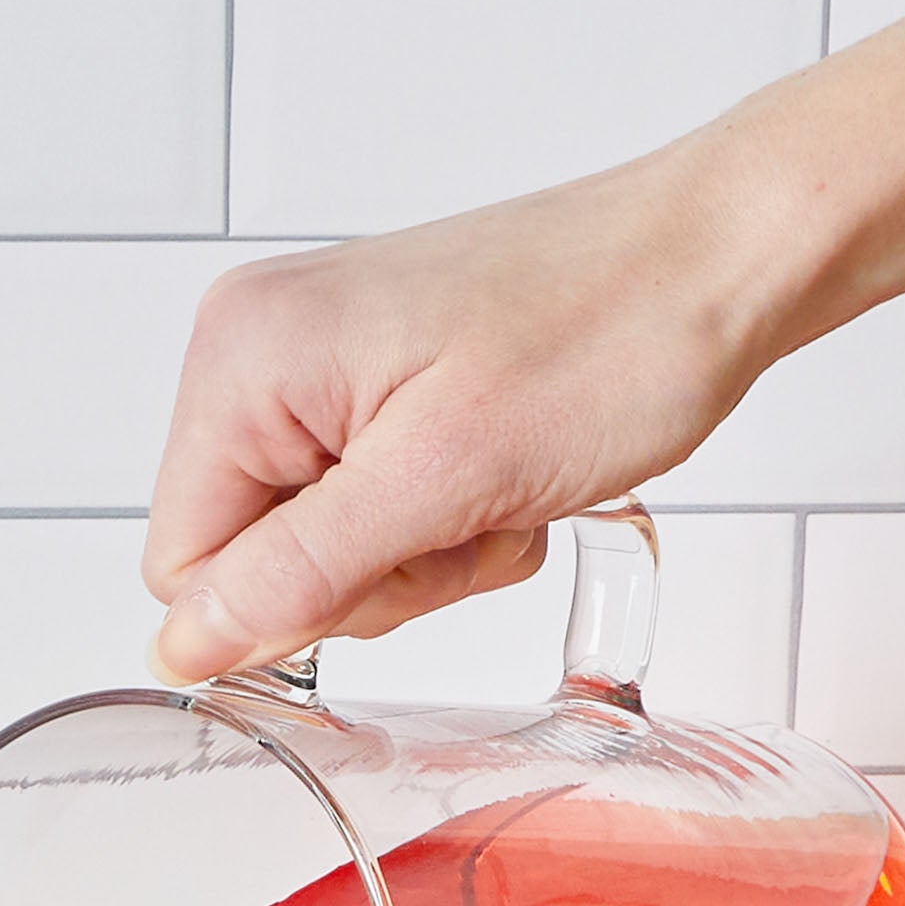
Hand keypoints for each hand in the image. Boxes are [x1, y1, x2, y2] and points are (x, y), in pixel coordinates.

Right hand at [142, 140, 785, 683]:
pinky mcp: (370, 384)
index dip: (292, 602)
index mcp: (243, 358)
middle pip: (250, 563)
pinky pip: (364, 513)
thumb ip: (297, 573)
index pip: (187, 567)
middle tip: (463, 517)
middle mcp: (258, 351)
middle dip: (365, 577)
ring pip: (315, 551)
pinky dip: (439, 523)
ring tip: (493, 490)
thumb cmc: (611, 332)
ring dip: (415, 556)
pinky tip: (501, 477)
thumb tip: (182, 648)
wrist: (721, 257)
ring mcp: (315, 365)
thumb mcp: (442, 480)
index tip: (400, 553)